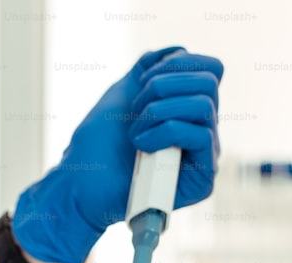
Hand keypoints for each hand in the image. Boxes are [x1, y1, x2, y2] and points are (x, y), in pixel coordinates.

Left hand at [13, 46, 223, 262]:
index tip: (143, 81)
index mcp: (187, 107)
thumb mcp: (122, 93)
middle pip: (210, 83)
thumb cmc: (97, 146)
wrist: (80, 184)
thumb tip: (177, 49)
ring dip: (158, 111)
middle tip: (135, 109)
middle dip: (163, 86)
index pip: (211, 70)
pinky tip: (142, 148)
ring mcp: (203, 154)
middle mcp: (201, 129)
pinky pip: (200, 136)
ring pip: (204, 106)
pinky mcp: (202, 180)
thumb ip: (150, 68)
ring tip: (134, 134)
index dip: (179, 64)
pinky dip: (164, 133)